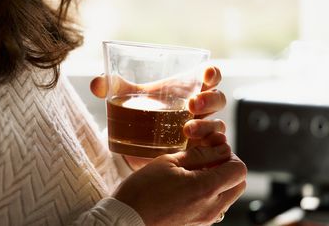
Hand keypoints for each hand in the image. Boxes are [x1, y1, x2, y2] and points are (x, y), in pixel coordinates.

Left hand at [90, 66, 225, 169]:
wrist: (134, 142)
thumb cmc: (138, 112)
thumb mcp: (125, 98)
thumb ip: (111, 87)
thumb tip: (96, 84)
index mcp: (187, 89)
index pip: (209, 76)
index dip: (212, 73)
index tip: (206, 74)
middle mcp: (199, 109)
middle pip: (217, 99)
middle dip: (209, 100)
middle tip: (191, 105)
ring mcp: (201, 130)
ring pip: (217, 125)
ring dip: (207, 126)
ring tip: (187, 130)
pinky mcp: (198, 151)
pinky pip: (215, 149)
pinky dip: (214, 149)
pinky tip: (204, 150)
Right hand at [113, 136, 246, 225]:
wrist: (126, 219)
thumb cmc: (142, 189)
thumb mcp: (168, 162)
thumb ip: (199, 154)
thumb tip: (220, 148)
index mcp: (205, 188)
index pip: (239, 170)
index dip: (229, 155)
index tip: (213, 150)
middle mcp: (211, 207)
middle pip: (239, 184)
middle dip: (228, 168)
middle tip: (207, 159)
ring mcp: (206, 218)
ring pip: (229, 196)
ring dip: (220, 181)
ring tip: (195, 172)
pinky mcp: (198, 224)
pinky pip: (216, 206)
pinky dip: (211, 193)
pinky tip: (189, 186)